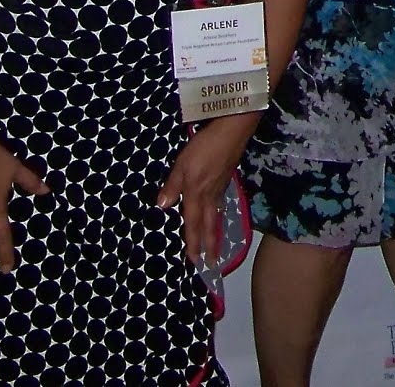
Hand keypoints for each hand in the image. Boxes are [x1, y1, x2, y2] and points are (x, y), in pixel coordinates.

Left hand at [157, 115, 255, 266]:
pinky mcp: (226, 180)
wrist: (232, 131)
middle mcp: (209, 196)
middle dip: (209, 245)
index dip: (192, 242)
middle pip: (208, 225)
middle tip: (212, 263)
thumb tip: (163, 206)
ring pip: (216, 217)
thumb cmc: (204, 146)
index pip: (192, 223)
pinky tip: (217, 217)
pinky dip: (218, 218)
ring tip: (215, 247)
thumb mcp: (182, 163)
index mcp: (196, 193)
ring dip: (214, 234)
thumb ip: (173, 184)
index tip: (194, 261)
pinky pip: (220, 206)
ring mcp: (220, 188)